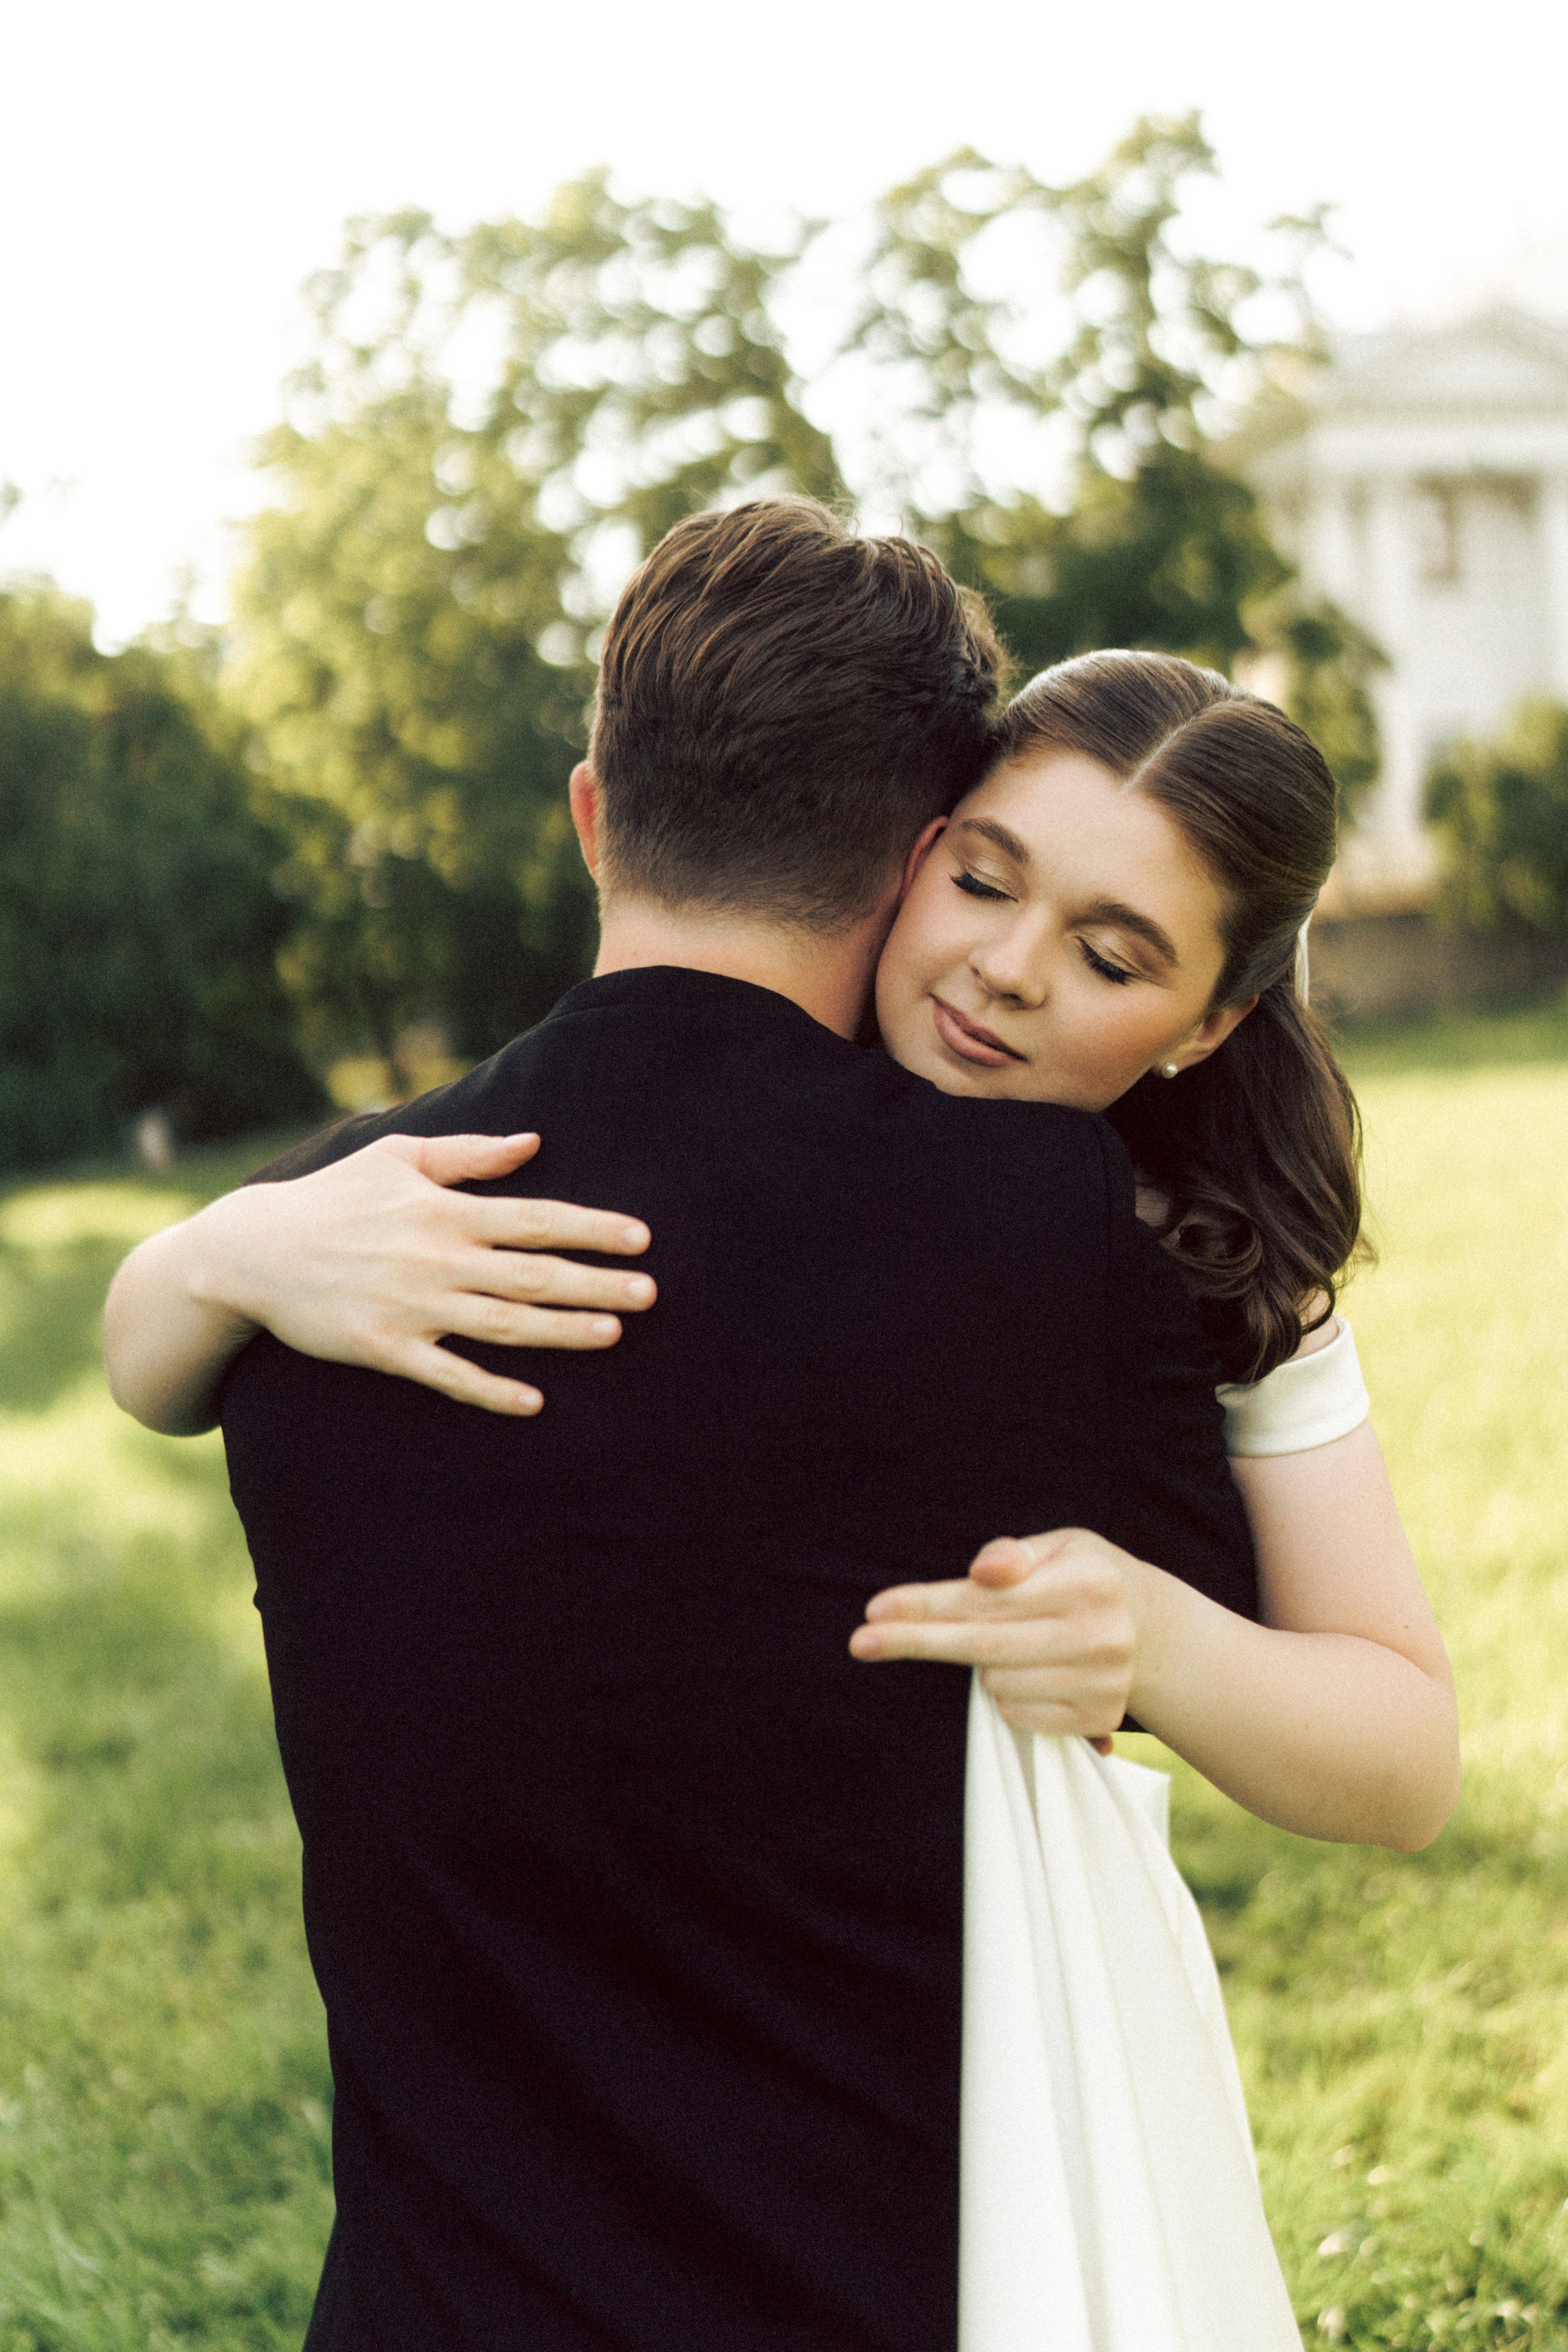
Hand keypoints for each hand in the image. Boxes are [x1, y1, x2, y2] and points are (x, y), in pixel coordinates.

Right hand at [191, 1131, 654, 1415]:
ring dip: (561, 1332)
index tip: (642, 1238)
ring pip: (502, 1323)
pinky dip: (491, 1389)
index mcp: (445, 1210)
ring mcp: (411, 1305)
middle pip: (533, 1274)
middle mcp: (437, 1257)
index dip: (593, 1228)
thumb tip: (534, 1143)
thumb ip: (470, 1154)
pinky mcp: (384, 1347)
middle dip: (596, 1283)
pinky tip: (534, 1402)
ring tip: (613, 1335)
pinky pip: (447, 1374)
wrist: (254, 1250)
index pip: (537, 1218)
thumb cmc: (333, 1196)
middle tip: (651, 1294)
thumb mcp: (398, 1156)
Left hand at [848, 1528, 1145, 1742]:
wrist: (1155, 1632)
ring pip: (996, 1684)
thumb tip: (981, 1571)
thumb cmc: (1088, 1578)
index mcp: (1087, 1581)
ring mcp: (1100, 1684)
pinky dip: (1005, 1695)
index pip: (988, 1598)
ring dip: (980, 1664)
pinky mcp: (1096, 1719)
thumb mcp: (1061, 1545)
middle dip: (917, 1641)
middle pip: (982, 1646)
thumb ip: (1014, 1552)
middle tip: (861, 1641)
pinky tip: (1029, 1670)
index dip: (926, 1605)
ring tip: (1011, 1640)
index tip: (874, 1611)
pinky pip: (1017, 1715)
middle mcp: (1098, 1635)